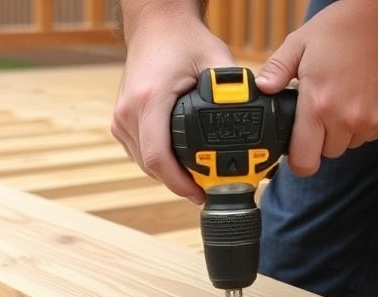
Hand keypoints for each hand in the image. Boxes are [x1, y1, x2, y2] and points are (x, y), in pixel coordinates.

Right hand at [111, 16, 235, 203]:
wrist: (156, 22)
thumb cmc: (183, 37)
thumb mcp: (215, 58)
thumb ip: (235, 87)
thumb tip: (256, 113)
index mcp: (149, 100)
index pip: (158, 157)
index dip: (179, 184)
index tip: (201, 193)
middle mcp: (129, 112)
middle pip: (151, 166)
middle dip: (179, 183)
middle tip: (207, 190)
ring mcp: (121, 117)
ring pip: (142, 163)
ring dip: (168, 175)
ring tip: (196, 179)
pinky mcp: (121, 119)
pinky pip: (138, 151)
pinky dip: (158, 160)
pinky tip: (179, 161)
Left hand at [254, 0, 377, 176]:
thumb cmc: (349, 25)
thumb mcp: (303, 41)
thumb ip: (277, 69)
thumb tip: (262, 89)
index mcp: (319, 104)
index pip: (304, 161)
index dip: (299, 158)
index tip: (300, 147)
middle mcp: (348, 119)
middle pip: (330, 151)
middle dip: (325, 134)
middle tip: (330, 102)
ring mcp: (376, 121)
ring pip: (355, 142)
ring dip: (350, 126)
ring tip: (354, 91)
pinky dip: (374, 118)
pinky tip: (373, 91)